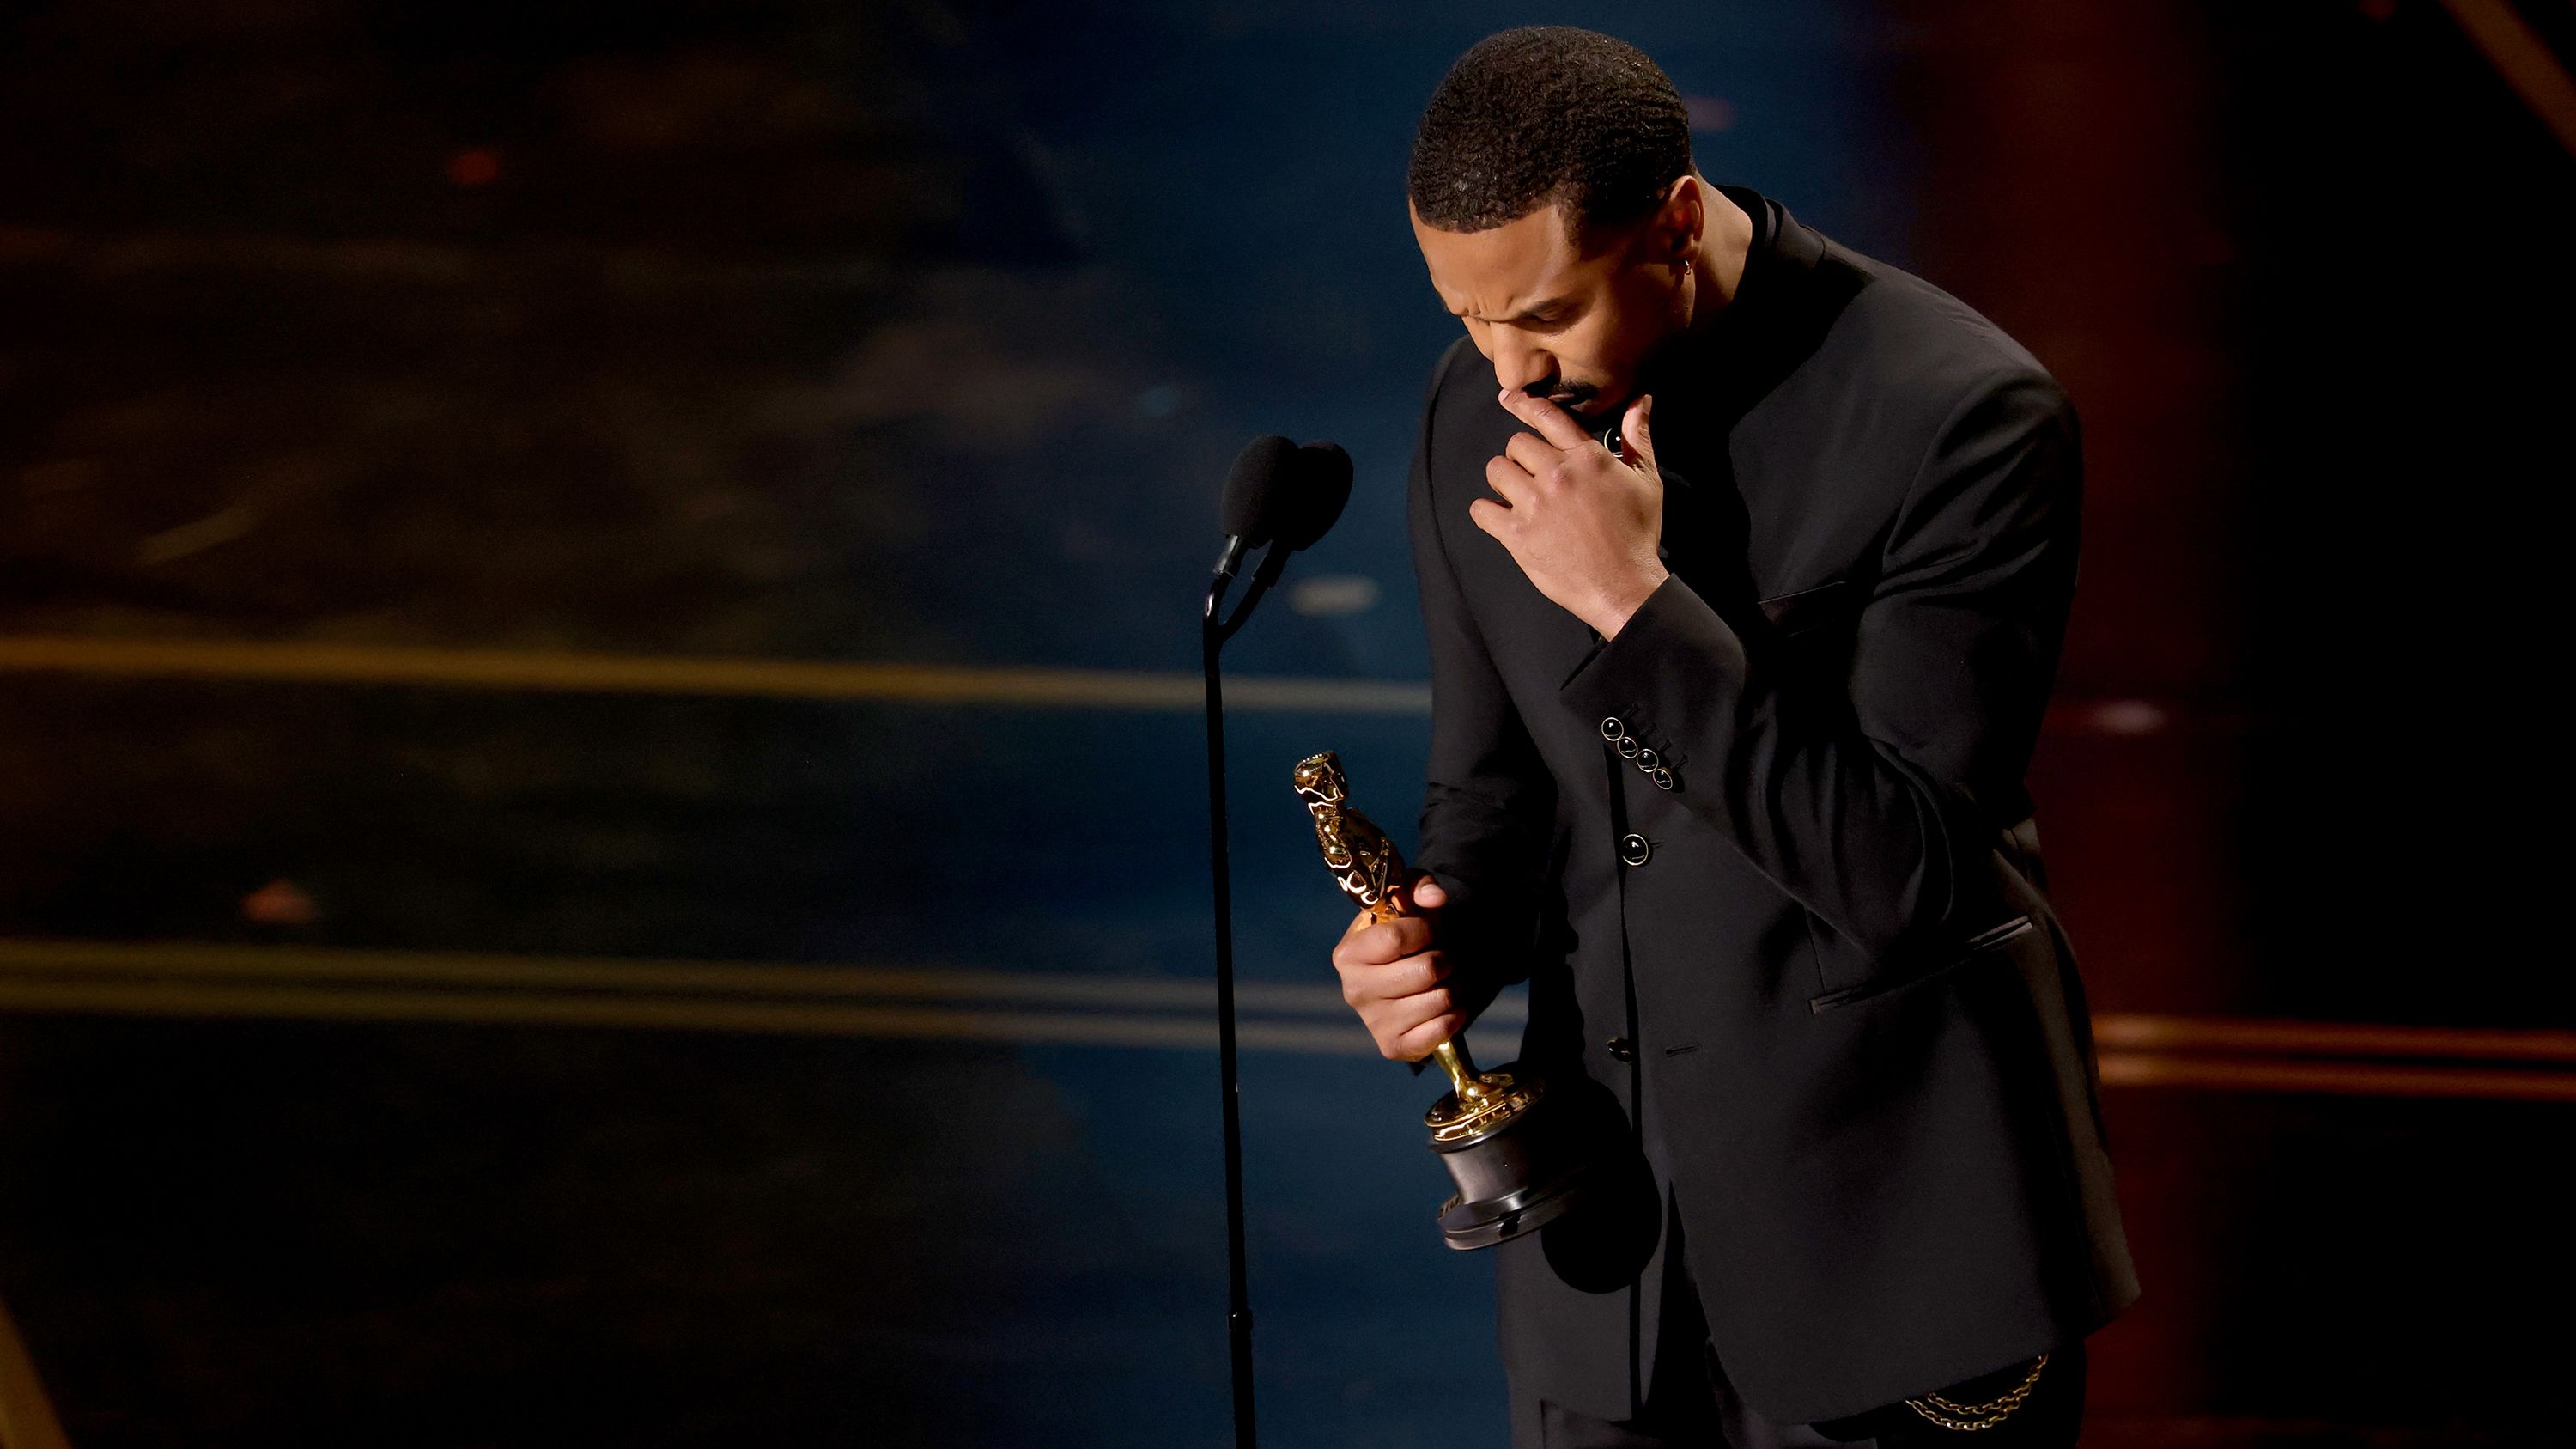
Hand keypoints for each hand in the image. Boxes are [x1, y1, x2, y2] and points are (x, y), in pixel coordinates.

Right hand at [1328, 870, 1464, 1061]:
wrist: (1411, 974)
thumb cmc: (1409, 933)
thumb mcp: (1409, 898)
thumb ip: (1419, 886)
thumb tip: (1434, 899)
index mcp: (1348, 954)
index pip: (1395, 939)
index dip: (1424, 931)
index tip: (1428, 931)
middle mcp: (1354, 990)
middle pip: (1424, 971)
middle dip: (1445, 960)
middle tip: (1441, 959)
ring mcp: (1373, 1022)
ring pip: (1439, 999)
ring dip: (1454, 987)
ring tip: (1444, 981)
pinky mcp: (1394, 1046)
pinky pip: (1439, 1031)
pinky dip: (1454, 1016)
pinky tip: (1446, 1007)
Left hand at [1471, 389, 1670, 637]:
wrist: (1623, 586)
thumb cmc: (1638, 535)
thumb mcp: (1646, 481)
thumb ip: (1637, 437)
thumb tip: (1639, 400)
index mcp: (1587, 457)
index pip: (1546, 416)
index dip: (1523, 404)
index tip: (1509, 399)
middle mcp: (1557, 475)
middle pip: (1515, 444)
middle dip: (1521, 457)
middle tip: (1533, 477)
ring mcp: (1535, 504)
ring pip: (1496, 471)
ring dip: (1504, 481)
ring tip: (1519, 497)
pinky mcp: (1518, 535)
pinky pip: (1481, 510)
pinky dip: (1487, 512)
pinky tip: (1502, 518)